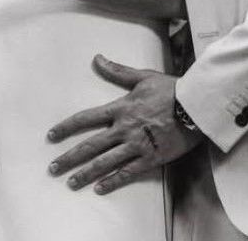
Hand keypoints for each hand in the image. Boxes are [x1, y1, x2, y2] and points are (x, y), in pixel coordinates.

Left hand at [46, 55, 201, 194]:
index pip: (86, 118)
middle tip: (52, 168)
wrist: (197, 105)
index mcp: (121, 108)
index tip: (51, 136)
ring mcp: (137, 145)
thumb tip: (97, 58)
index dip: (66, 127)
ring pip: (105, 162)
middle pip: (90, 145)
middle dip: (69, 157)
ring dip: (85, 173)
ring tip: (70, 183)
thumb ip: (117, 70)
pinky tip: (99, 189)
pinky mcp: (151, 158)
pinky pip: (128, 172)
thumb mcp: (143, 76)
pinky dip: (113, 181)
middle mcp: (124, 128)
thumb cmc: (172, 89)